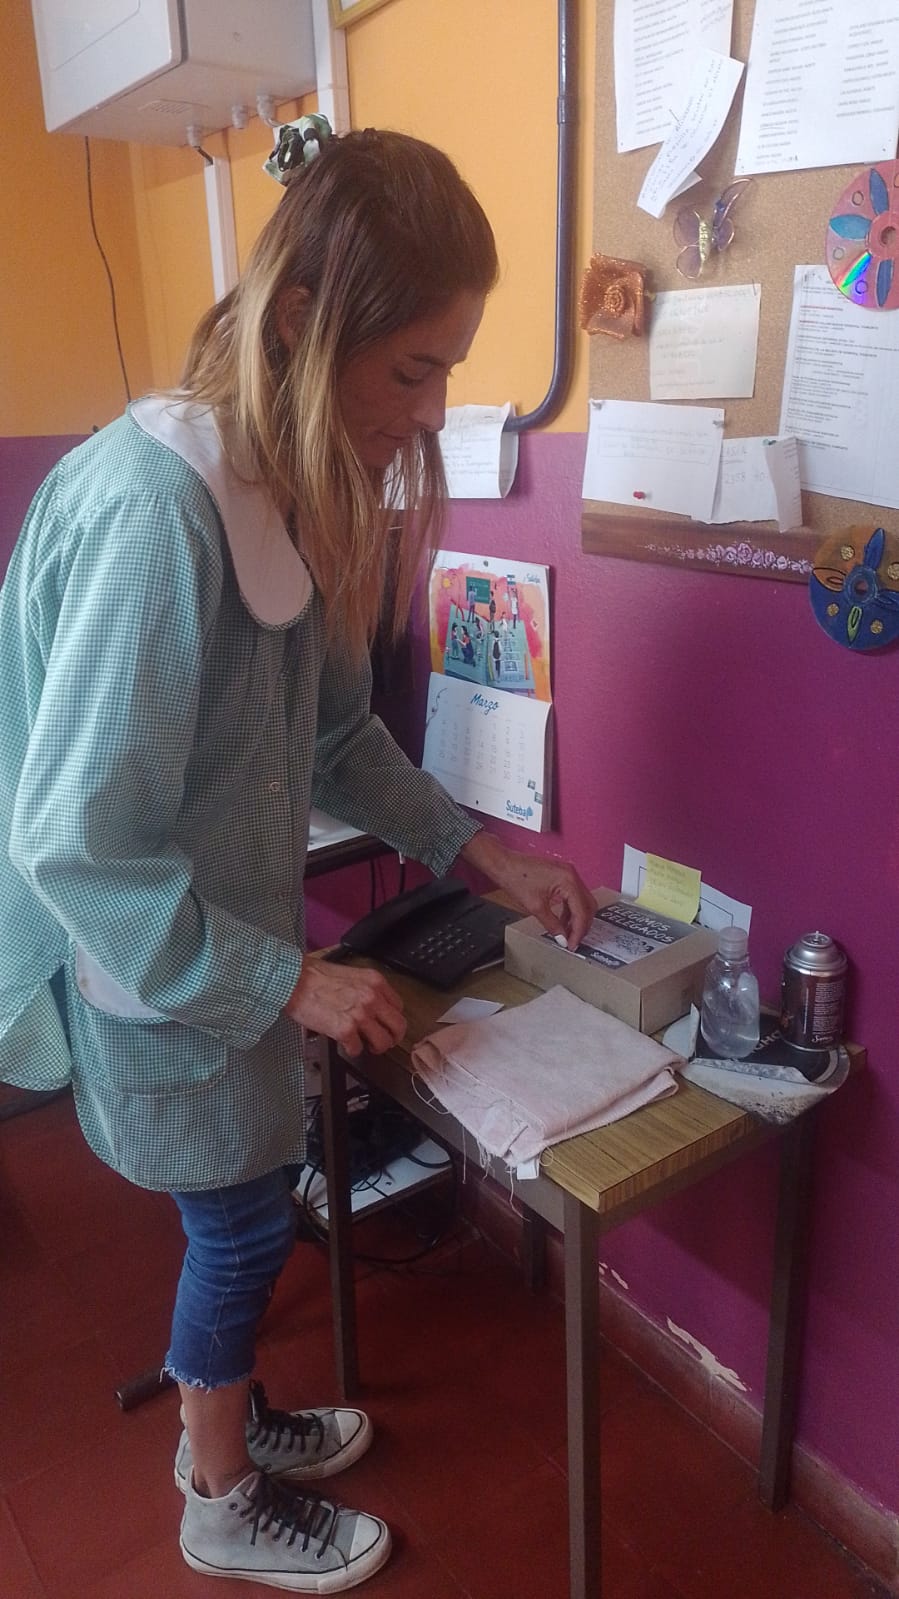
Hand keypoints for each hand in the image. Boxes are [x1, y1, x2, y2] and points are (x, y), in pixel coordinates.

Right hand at [283, 956, 405, 1056]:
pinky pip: (357, 1049)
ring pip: (383, 1042)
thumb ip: (366, 989)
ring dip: (375, 1048)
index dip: (391, 1019)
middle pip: (398, 1026)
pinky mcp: (345, 1030)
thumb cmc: (314, 976)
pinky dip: (352, 1050)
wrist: (294, 981)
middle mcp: (372, 998)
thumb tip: (372, 1004)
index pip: (398, 1007)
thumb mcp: (350, 974)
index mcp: (375, 982)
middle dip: (392, 1038)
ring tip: (365, 1046)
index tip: (386, 1024)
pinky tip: (346, 1044)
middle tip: (383, 1041)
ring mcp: (360, 1015)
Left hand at [459, 832, 594, 949]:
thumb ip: (552, 924)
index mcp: (568, 880)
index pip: (582, 911)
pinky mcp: (561, 875)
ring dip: (577, 918)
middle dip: (582, 925)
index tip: (572, 944)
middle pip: (587, 905)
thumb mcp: (535, 907)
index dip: (578, 931)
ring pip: (582, 901)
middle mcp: (572, 875)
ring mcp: (568, 873)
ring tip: (567, 933)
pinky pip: (573, 895)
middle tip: (573, 940)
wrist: (503, 864)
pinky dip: (570, 909)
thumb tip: (562, 938)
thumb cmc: (516, 877)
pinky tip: (563, 920)